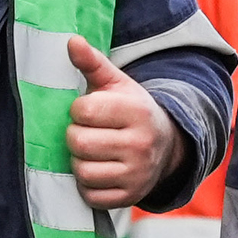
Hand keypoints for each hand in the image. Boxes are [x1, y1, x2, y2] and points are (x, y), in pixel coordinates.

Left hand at [61, 38, 176, 211]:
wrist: (166, 145)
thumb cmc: (131, 110)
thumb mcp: (116, 83)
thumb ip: (92, 62)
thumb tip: (71, 41)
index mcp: (136, 110)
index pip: (83, 111)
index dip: (77, 110)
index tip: (87, 110)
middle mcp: (141, 143)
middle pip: (79, 142)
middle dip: (75, 136)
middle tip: (86, 132)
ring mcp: (137, 173)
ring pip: (83, 171)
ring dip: (79, 161)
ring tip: (90, 151)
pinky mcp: (130, 197)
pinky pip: (91, 195)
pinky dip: (87, 185)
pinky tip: (97, 169)